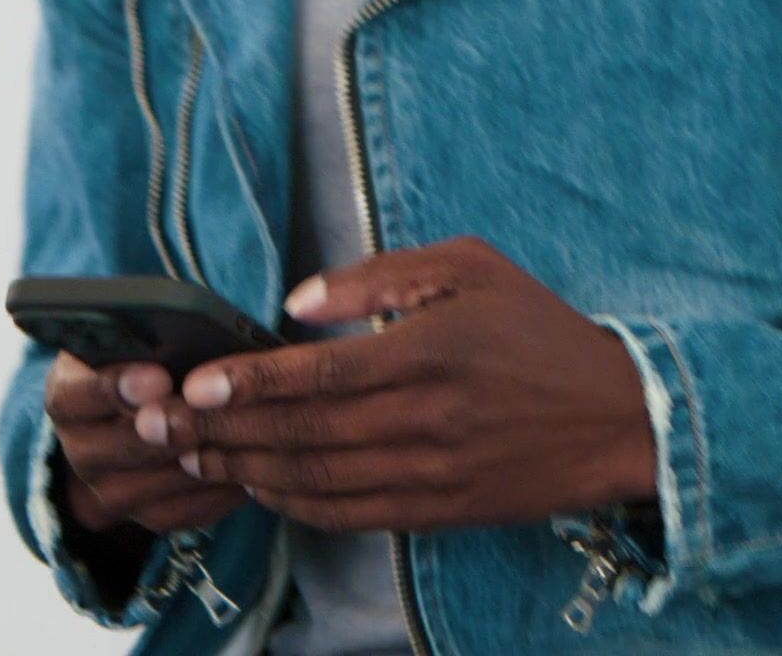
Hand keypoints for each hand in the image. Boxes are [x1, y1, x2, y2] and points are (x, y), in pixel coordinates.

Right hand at [44, 352, 248, 532]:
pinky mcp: (146, 517)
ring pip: (160, 482)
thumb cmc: (139, 365)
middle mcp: (78, 449)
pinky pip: (186, 509)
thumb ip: (142, 338)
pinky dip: (218, 487)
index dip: (118, 387)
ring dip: (202, 456)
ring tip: (243, 430)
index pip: (78, 395)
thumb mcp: (126, 343)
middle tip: (210, 408)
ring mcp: (108, 491)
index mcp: (67, 397)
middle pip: (123, 445)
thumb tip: (181, 328)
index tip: (158, 377)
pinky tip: (248, 463)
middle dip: (172, 425)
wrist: (124, 426)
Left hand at [135, 237, 655, 532]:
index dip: (247, 383)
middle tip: (164, 426)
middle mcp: (424, 419)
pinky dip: (295, 504)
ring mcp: (431, 473)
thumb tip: (296, 305)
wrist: (617, 417)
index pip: (317, 374)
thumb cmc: (538, 330)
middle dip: (223, 431)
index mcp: (429, 351)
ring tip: (196, 456)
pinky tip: (262, 485)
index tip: (194, 385)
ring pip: (315, 481)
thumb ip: (378, 276)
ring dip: (246, 471)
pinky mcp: (439, 511)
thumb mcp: (470, 267)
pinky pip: (349, 515)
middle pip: (301, 432)